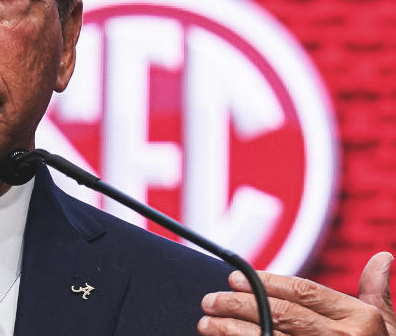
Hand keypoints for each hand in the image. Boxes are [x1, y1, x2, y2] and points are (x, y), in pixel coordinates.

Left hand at [198, 252, 394, 335]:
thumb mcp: (385, 326)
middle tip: (211, 300)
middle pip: (279, 313)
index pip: (303, 291)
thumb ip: (376, 293)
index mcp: (360, 319)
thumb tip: (382, 257)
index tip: (235, 278)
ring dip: (231, 330)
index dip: (266, 282)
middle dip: (238, 304)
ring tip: (207, 323)